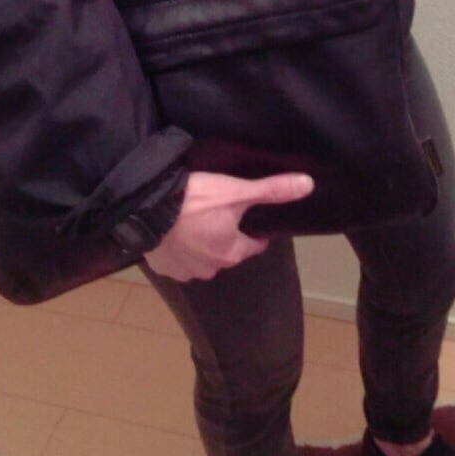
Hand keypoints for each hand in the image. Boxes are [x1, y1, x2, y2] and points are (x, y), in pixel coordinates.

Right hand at [145, 171, 313, 282]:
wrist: (146, 209)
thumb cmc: (195, 200)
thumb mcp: (237, 191)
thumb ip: (272, 190)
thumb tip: (308, 185)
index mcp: (231, 252)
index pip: (253, 245)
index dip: (253, 231)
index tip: (248, 218)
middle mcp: (210, 268)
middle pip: (226, 251)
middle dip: (224, 235)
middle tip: (215, 211)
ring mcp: (184, 271)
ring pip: (200, 257)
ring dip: (199, 243)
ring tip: (192, 219)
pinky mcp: (162, 267)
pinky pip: (176, 259)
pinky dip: (177, 247)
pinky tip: (172, 230)